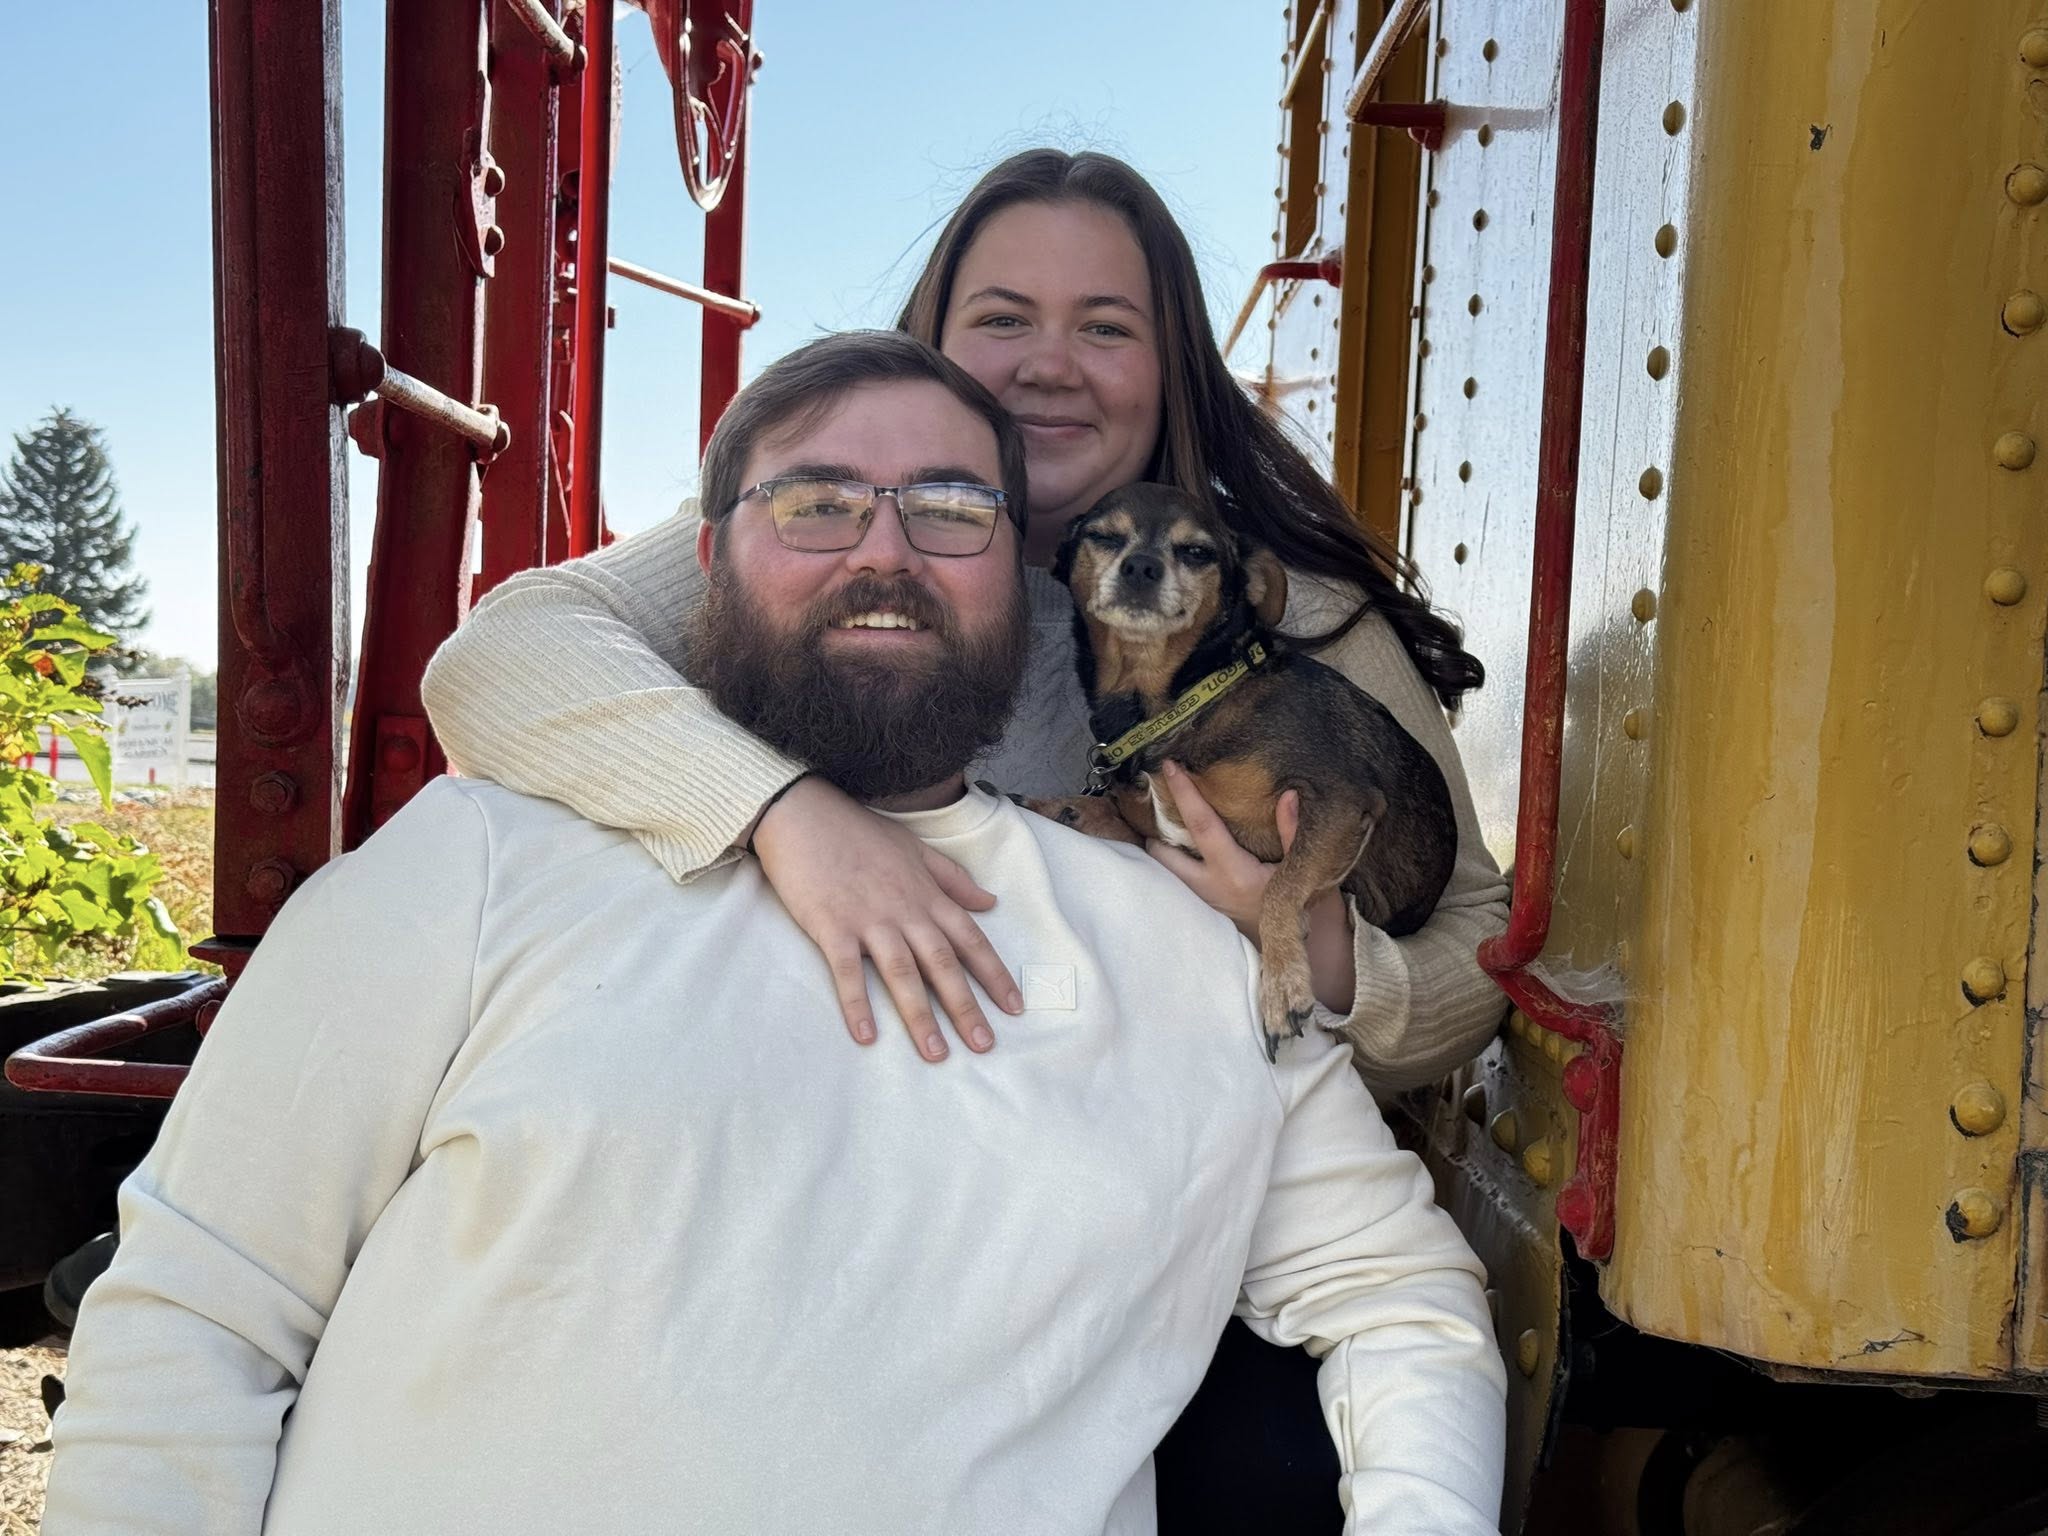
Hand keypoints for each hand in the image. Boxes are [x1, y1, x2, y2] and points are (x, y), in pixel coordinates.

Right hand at [750, 777, 1023, 1058]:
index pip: (970, 940)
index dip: (994, 974)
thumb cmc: (858, 831)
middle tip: (984, 1045)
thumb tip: (990, 902)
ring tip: (936, 1053)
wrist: (803, 813)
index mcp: (927, 894)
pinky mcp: (831, 926)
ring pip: (902, 974)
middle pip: (942, 964)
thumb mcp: (915, 848)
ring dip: (920, 1015)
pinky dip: (858, 1003)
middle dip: (966, 1006)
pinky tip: (867, 1036)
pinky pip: (848, 971)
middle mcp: (905, 910)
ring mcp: (869, 919)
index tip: (1014, 1007)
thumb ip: (953, 879)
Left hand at [1145, 761, 1356, 1012]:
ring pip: (1164, 870)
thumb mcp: (1300, 867)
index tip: (1170, 767)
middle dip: (1154, 829)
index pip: (1202, 825)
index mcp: (1234, 872)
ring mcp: (1200, 900)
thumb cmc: (1296, 902)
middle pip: (1165, 853)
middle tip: (1153, 801)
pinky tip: (1177, 846)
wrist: (1290, 944)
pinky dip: (1171, 862)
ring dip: (1161, 848)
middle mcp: (1209, 886)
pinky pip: (1174, 881)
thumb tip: (1287, 794)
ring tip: (1160, 821)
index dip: (1185, 794)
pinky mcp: (1199, 908)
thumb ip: (1292, 831)